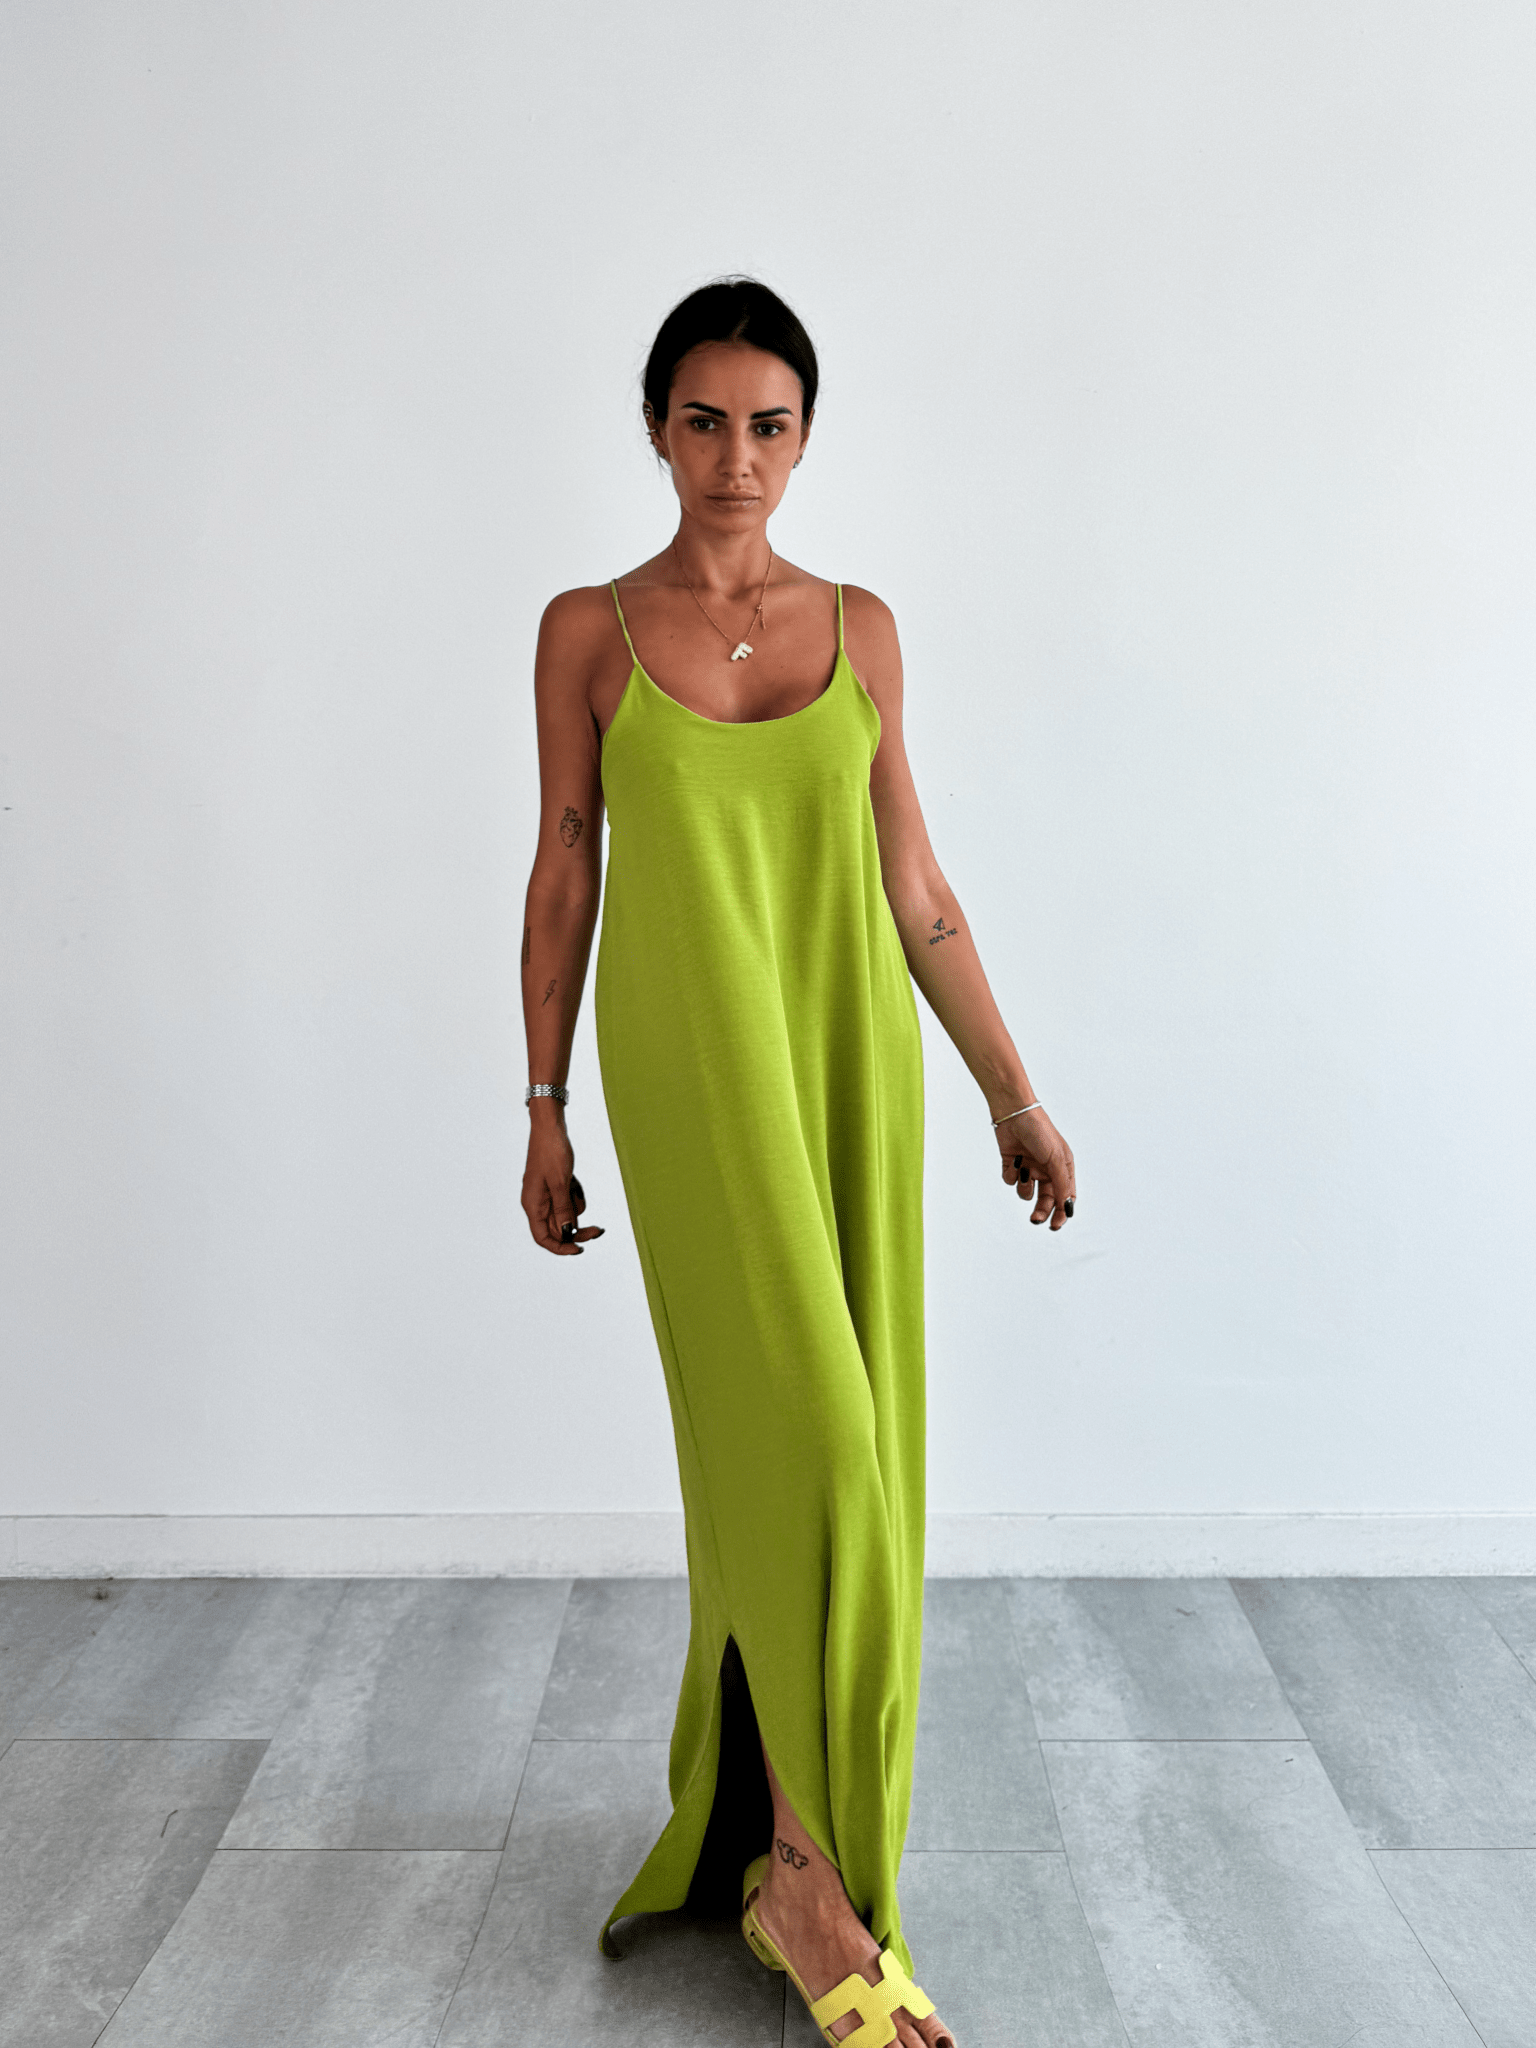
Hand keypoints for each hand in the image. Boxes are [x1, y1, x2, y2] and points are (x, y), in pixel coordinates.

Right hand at [522, 1120, 604, 1255]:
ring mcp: (545, 1194)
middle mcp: (537, 1203)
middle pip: (557, 1228)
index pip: (543, 1237)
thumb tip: (567, 1233)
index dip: (560, 1247)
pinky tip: (574, 1178)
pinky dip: (575, 1192)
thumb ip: (563, 1209)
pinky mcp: (554, 1186)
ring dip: (576, 1204)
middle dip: (577, 1228)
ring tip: (574, 1183)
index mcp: (532, 1204)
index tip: (579, 1249)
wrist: (550, 1126)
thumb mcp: (560, 1182)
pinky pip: (568, 1198)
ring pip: (566, 1213)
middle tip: (599, 1230)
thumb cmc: (551, 1151)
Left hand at [994, 1106, 1075, 1229]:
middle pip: (1045, 1201)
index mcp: (1062, 1168)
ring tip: (1024, 1173)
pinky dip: (1011, 1174)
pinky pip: (1011, 1180)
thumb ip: (1061, 1185)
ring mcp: (1029, 1168)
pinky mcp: (1012, 1165)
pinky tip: (1014, 1161)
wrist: (1015, 1113)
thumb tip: (1067, 1208)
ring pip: (1025, 1193)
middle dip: (1040, 1211)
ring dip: (1024, 1187)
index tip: (1055, 1225)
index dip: (1061, 1213)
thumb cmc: (1041, 1132)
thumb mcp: (1055, 1159)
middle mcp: (1046, 1170)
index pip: (1065, 1197)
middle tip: (1034, 1220)